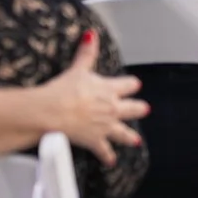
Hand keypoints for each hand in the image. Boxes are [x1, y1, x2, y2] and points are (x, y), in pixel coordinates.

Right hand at [40, 32, 146, 165]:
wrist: (54, 112)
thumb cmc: (64, 91)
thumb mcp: (77, 68)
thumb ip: (87, 53)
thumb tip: (91, 35)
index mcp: (109, 89)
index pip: (128, 85)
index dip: (131, 85)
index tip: (135, 85)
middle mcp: (112, 108)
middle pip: (132, 108)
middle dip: (138, 108)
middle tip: (144, 109)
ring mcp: (106, 126)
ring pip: (124, 132)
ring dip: (129, 136)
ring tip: (135, 141)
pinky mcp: (96, 140)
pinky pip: (104, 151)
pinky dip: (107, 157)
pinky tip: (111, 161)